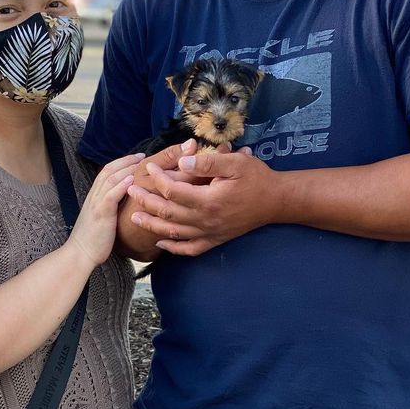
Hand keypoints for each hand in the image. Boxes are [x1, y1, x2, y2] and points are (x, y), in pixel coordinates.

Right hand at [68, 153, 143, 266]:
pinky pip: (111, 195)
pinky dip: (121, 185)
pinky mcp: (100, 213)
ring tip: (140, 163)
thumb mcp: (102, 218)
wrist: (80, 254)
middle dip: (126, 160)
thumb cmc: (94, 240)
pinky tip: (132, 179)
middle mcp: (94, 196)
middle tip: (142, 156)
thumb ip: (110, 207)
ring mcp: (96, 204)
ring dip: (126, 168)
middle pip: (109, 170)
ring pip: (110, 179)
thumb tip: (125, 202)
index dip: (121, 163)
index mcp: (94, 196)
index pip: (107, 172)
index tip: (136, 159)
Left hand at [126, 147, 277, 255]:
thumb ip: (207, 162)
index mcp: (208, 200)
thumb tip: (181, 159)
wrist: (276, 201)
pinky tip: (161, 242)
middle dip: (147, 201)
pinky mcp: (215, 240)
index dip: (158, 178)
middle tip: (132, 191)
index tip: (149, 167)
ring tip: (136, 218)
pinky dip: (174, 247)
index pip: (173, 190)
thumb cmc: (257, 178)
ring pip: (174, 233)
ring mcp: (210, 233)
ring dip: (153, 226)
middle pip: (168, 213)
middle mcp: (206, 220)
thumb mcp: (235, 163)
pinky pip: (190, 249)